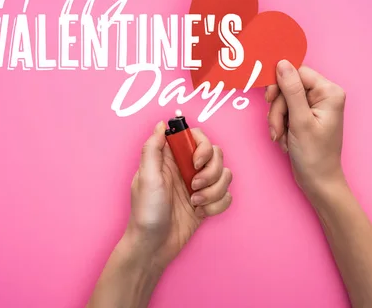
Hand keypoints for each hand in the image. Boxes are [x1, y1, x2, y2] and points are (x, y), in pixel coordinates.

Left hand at [125, 121, 231, 269]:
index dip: (202, 146)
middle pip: (216, 155)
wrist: (153, 246)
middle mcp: (186, 169)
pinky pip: (226, 196)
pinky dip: (216, 206)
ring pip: (225, 175)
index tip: (196, 162)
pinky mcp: (207, 203)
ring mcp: (198, 186)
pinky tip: (200, 214)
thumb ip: (152, 149)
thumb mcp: (145, 178)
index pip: (196, 137)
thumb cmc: (146, 213)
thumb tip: (161, 125)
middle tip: (194, 186)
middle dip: (211, 172)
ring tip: (195, 203)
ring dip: (214, 191)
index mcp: (171, 159)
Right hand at [266, 60, 345, 199]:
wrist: (318, 182)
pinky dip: (280, 125)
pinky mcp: (305, 116)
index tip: (270, 100)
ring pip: (283, 100)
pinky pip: (285, 111)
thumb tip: (282, 63)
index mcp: (329, 92)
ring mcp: (314, 106)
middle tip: (277, 128)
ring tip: (282, 138)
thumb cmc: (314, 155)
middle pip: (288, 86)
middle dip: (278, 108)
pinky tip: (285, 139)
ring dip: (277, 119)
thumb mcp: (300, 121)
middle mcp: (324, 95)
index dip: (280, 84)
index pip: (297, 72)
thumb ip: (291, 90)